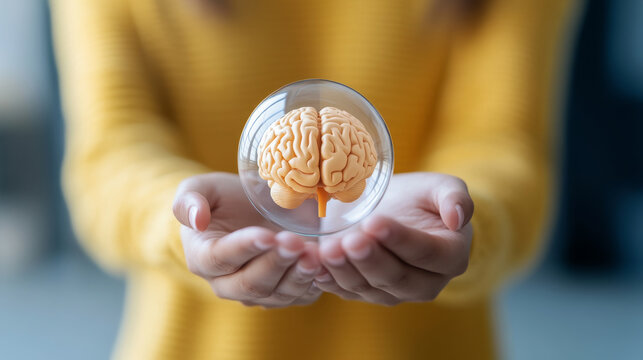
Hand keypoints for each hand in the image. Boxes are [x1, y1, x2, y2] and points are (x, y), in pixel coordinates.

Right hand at [173, 173, 321, 307]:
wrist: (248, 210)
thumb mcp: (199, 189)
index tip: (266, 234)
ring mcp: (258, 293)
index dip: (244, 248)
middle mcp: (227, 284)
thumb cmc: (221, 198)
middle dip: (276, 263)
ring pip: (278, 294)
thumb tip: (196, 220)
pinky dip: (315, 282)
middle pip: (252, 283)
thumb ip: (189, 201)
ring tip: (314, 254)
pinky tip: (326, 264)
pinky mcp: (286, 293)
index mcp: (203, 258)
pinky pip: (301, 296)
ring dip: (298, 275)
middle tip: (295, 242)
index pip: (221, 259)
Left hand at [314, 173, 473, 305]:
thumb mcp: (443, 187)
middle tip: (349, 239)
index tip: (375, 222)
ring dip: (345, 270)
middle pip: (395, 277)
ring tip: (327, 249)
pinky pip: (345, 291)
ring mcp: (393, 293)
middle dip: (369, 259)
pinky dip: (329, 280)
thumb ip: (456, 197)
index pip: (425, 252)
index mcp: (450, 257)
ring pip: (368, 287)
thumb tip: (458, 217)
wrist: (396, 212)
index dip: (400, 239)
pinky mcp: (365, 294)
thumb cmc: (422, 198)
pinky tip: (315, 265)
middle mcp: (424, 284)